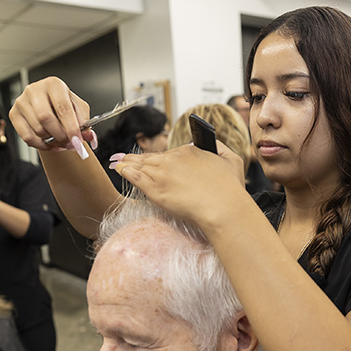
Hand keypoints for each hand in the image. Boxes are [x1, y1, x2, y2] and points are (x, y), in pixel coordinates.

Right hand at [8, 76, 95, 156]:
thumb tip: (90, 137)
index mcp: (53, 84)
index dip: (71, 127)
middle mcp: (35, 90)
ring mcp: (22, 101)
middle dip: (61, 136)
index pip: (62, 108)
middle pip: (46, 118)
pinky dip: (41, 145)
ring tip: (62, 142)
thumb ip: (85, 123)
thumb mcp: (78, 109)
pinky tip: (50, 144)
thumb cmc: (63, 105)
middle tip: (71, 144)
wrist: (49, 106)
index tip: (78, 141)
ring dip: (52, 141)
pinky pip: (27, 137)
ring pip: (37, 129)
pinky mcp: (14, 114)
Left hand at [113, 140, 247, 227]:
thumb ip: (220, 148)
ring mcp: (162, 174)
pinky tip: (119, 168)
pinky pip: (134, 176)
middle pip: (151, 158)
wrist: (223, 208)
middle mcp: (173, 160)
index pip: (169, 154)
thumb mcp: (232, 160)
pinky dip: (125, 171)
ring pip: (140, 166)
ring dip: (128, 163)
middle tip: (125, 157)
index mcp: (189, 152)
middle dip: (137, 158)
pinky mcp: (155, 189)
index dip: (160, 158)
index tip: (155, 161)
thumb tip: (211, 143)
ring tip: (119, 162)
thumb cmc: (230, 189)